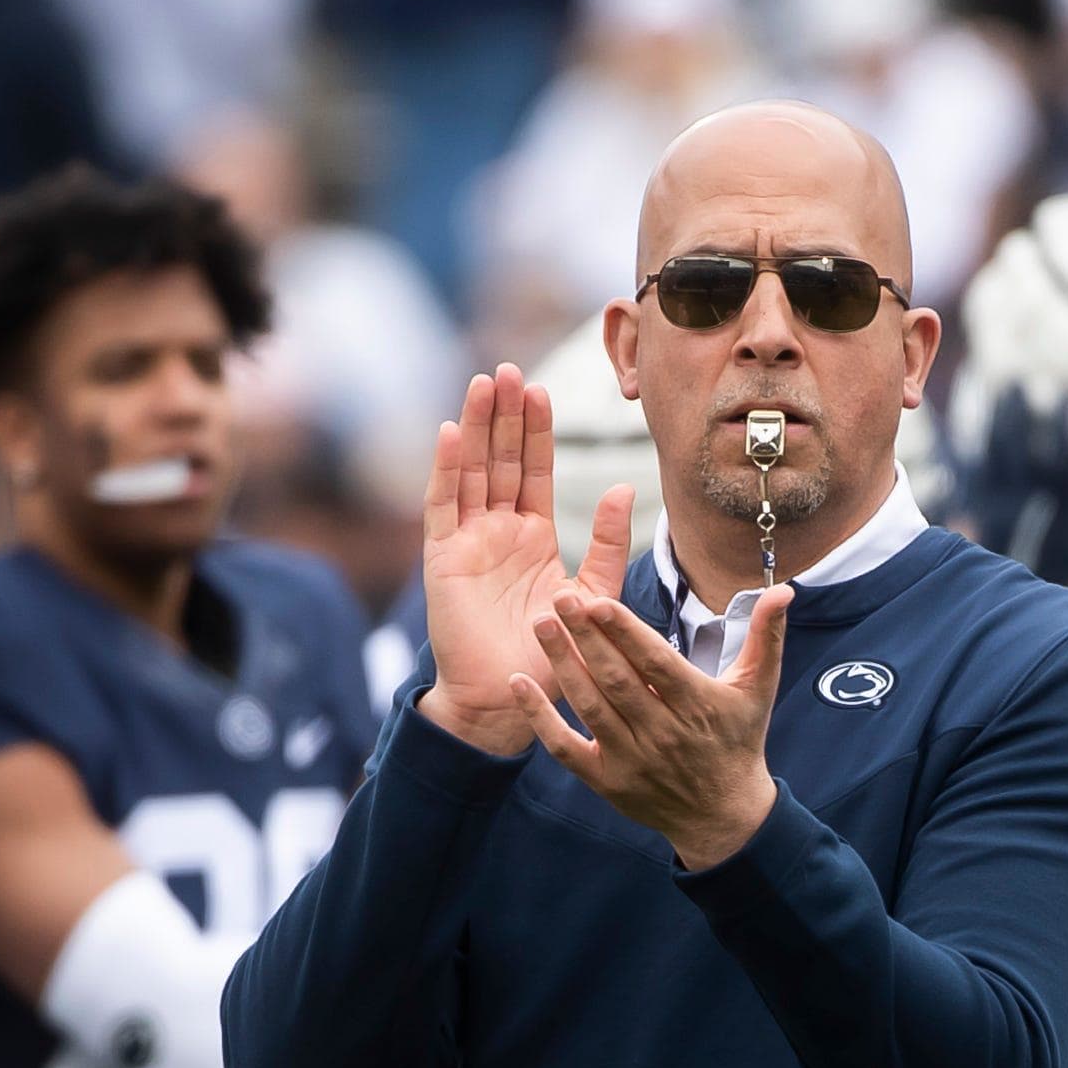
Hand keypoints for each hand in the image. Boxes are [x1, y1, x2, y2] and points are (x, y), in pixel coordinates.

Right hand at [418, 363, 631, 754]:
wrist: (511, 697)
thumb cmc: (552, 655)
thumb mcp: (593, 594)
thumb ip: (608, 543)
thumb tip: (624, 488)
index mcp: (533, 535)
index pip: (534, 470)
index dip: (536, 430)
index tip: (540, 388)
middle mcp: (497, 531)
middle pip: (501, 459)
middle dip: (505, 415)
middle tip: (508, 370)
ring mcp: (468, 541)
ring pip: (472, 471)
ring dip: (477, 427)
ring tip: (484, 383)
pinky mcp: (443, 559)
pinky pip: (443, 505)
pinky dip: (447, 468)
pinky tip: (453, 431)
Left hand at [509, 585, 792, 868]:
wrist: (722, 816)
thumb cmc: (738, 742)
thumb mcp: (758, 689)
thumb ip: (767, 636)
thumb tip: (783, 590)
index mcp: (698, 705)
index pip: (656, 663)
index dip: (626, 633)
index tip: (598, 601)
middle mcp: (662, 733)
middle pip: (617, 680)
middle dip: (586, 637)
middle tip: (559, 596)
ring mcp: (631, 759)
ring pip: (590, 707)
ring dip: (563, 665)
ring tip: (541, 625)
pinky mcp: (606, 780)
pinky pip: (565, 747)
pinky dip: (540, 718)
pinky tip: (520, 684)